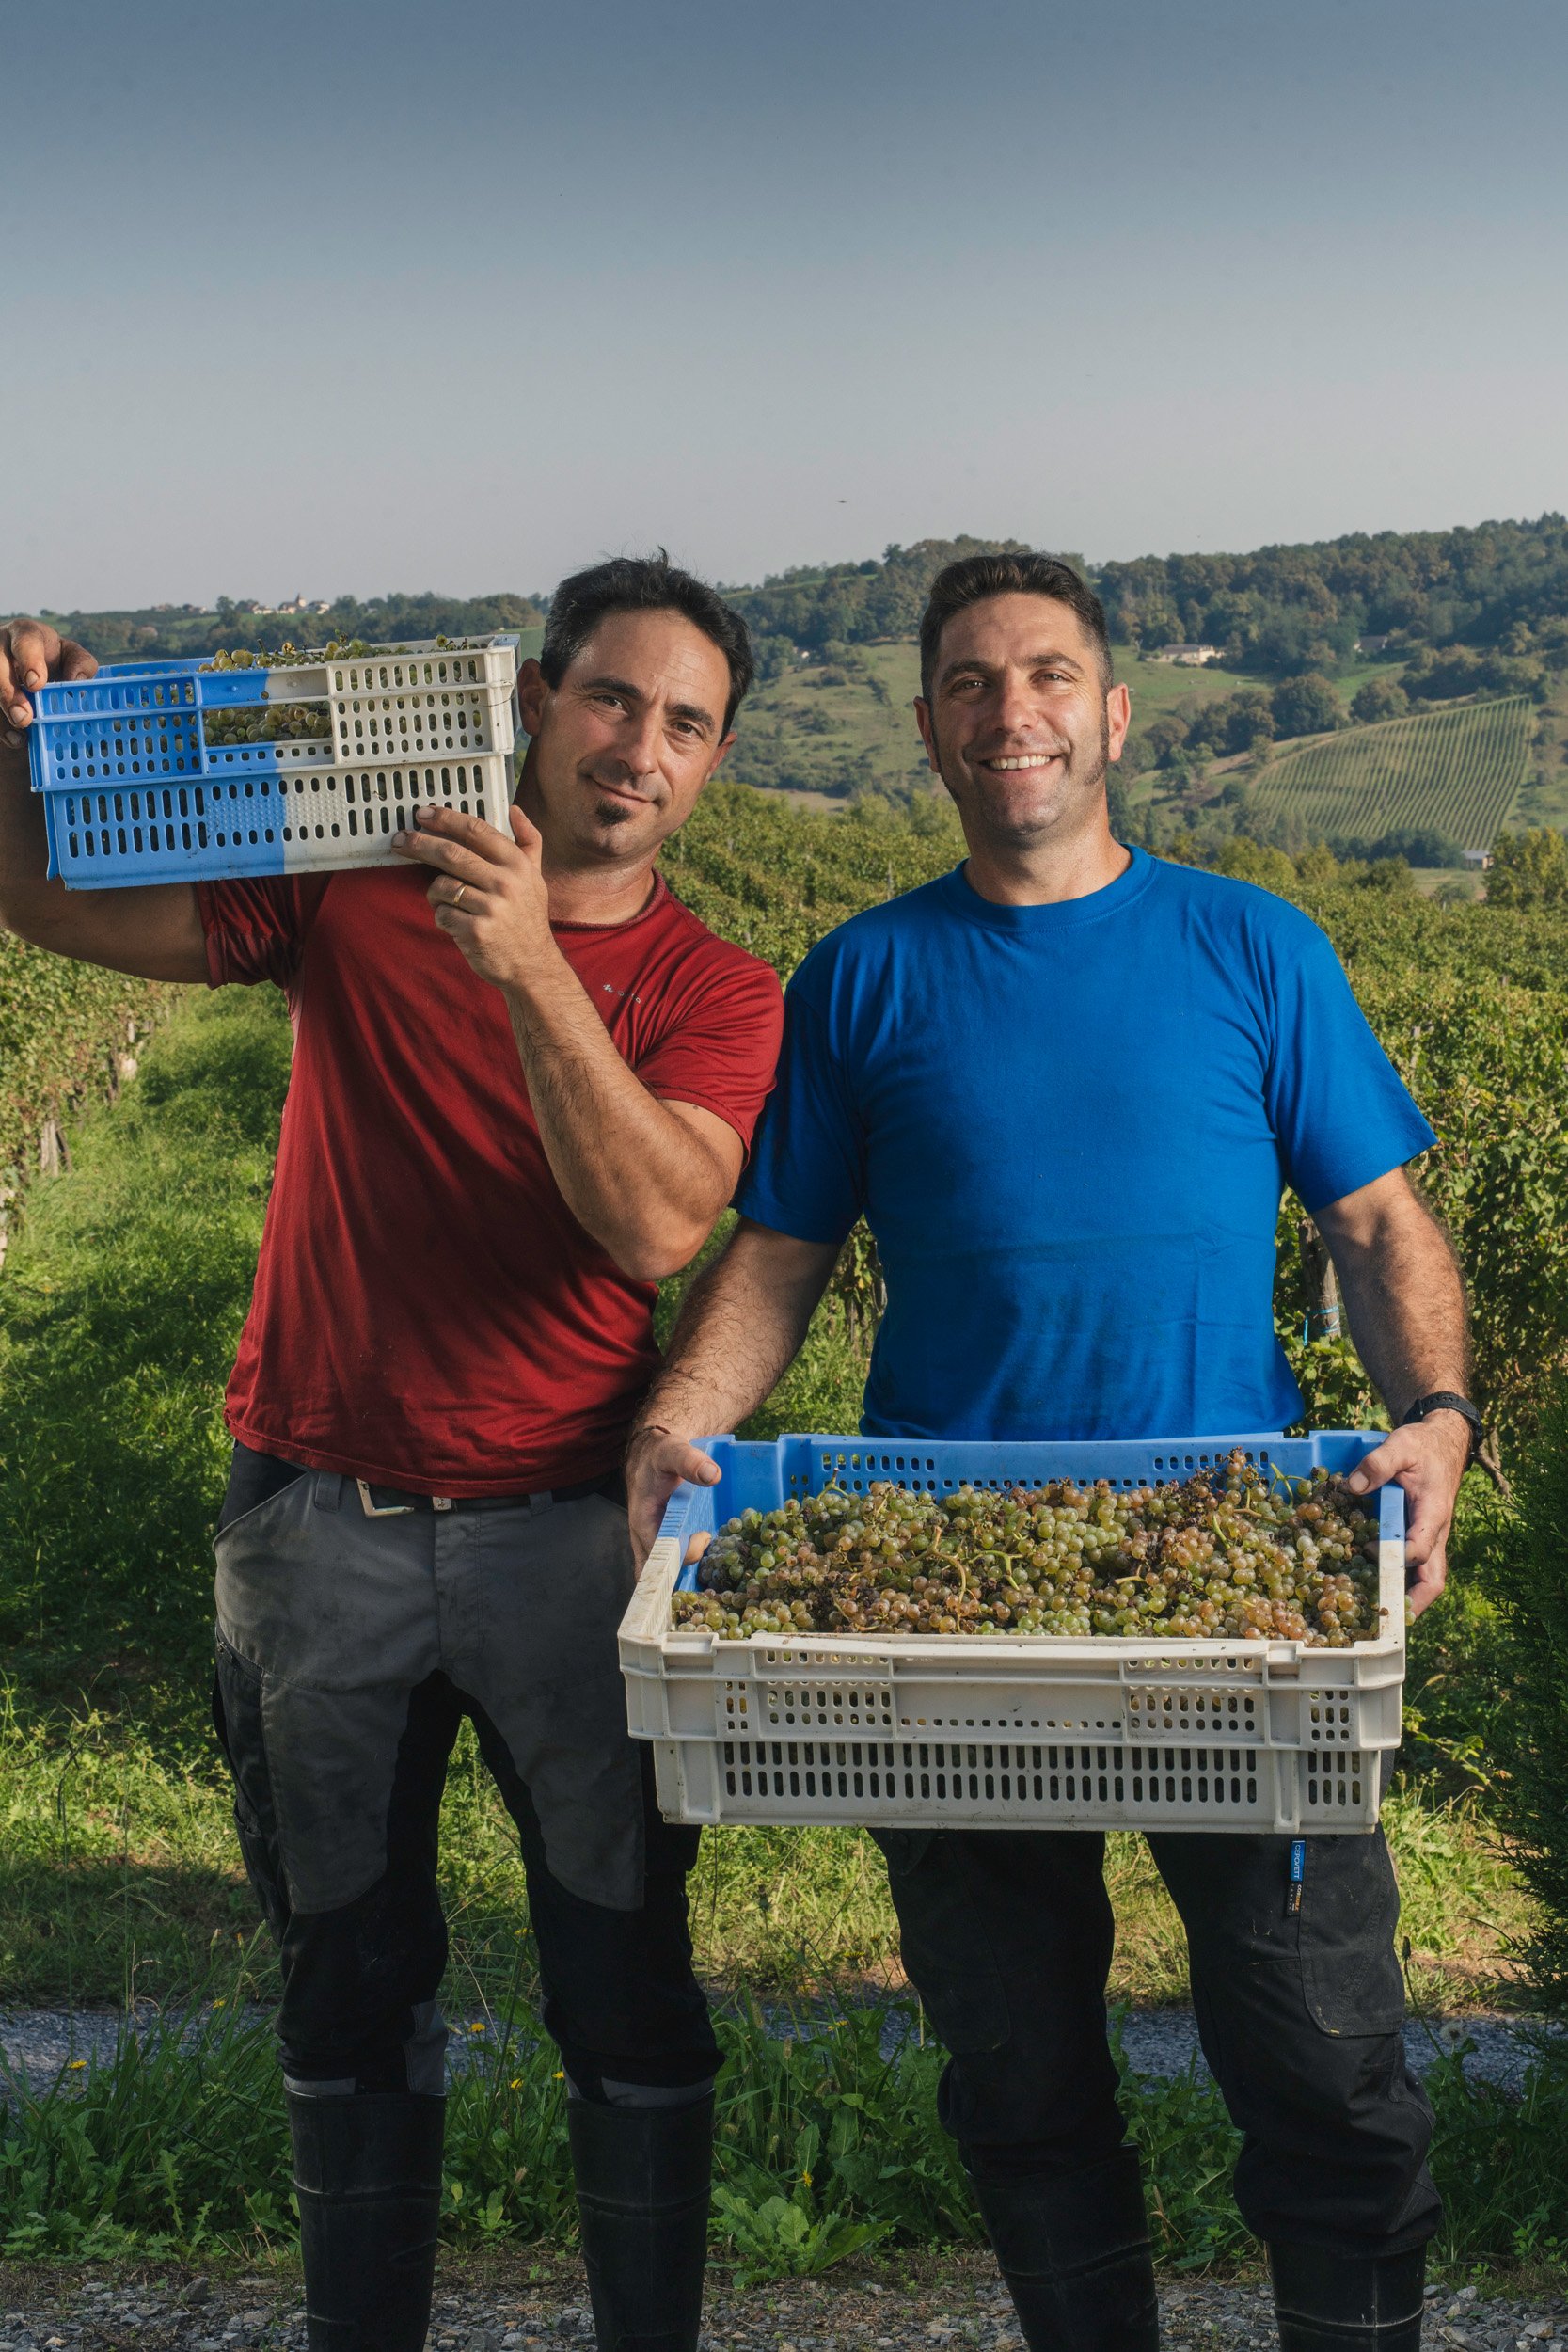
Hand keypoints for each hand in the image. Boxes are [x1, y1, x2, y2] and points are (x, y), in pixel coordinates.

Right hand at [1, 620, 96, 751]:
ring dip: (4, 711)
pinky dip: (2, 727)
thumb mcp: (71, 657)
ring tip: (21, 734)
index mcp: (26, 635)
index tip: (36, 685)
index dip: (29, 661)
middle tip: (24, 717)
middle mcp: (1, 648)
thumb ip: (80, 664)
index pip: (25, 641)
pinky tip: (14, 739)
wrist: (31, 670)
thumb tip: (77, 681)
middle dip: (8, 693)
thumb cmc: (54, 661)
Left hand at [391, 801, 551, 990]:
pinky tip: (457, 923)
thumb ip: (529, 841)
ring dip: (435, 892)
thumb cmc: (528, 919)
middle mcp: (506, 883)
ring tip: (446, 901)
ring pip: (442, 885)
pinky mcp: (476, 932)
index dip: (446, 819)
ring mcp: (491, 908)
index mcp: (518, 865)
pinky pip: (442, 914)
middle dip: (419, 843)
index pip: (476, 830)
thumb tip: (515, 809)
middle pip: (451, 853)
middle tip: (399, 840)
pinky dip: (442, 917)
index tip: (423, 814)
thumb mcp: (536, 877)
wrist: (533, 966)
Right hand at [626, 1423, 719, 1573]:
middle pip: (660, 1573)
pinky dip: (688, 1566)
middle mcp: (644, 1539)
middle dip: (684, 1576)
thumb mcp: (672, 1451)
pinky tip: (709, 1562)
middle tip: (710, 1561)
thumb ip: (689, 1461)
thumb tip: (712, 1475)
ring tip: (713, 1565)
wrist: (651, 1455)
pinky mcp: (663, 1541)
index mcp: (643, 1522)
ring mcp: (653, 1543)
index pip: (661, 1553)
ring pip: (664, 1572)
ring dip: (688, 1574)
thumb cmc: (658, 1456)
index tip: (706, 1536)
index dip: (685, 1553)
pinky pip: (671, 1563)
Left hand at [1345, 1413, 1471, 1617]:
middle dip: (1414, 1603)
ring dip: (1405, 1596)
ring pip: (1427, 1578)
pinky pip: (1415, 1566)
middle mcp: (1435, 1533)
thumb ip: (1378, 1464)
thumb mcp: (1401, 1445)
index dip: (1397, 1557)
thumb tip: (1351, 1487)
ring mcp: (1430, 1538)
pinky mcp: (1421, 1536)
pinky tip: (1371, 1585)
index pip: (1420, 1548)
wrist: (1444, 1443)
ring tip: (1374, 1614)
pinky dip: (1399, 1579)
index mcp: (1433, 1513)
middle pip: (1434, 1579)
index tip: (1371, 1552)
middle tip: (1386, 1620)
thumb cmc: (1423, 1447)